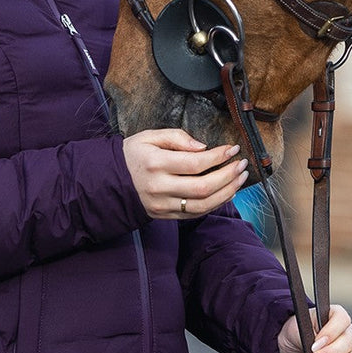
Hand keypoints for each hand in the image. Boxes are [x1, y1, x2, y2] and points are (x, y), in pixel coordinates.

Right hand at [122, 129, 246, 219]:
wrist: (109, 181)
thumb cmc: (132, 155)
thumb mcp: (149, 136)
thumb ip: (176, 137)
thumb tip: (202, 147)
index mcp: (155, 163)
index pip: (195, 163)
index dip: (218, 157)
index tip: (232, 149)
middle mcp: (159, 187)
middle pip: (203, 187)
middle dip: (228, 176)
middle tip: (242, 165)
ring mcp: (162, 204)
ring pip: (202, 205)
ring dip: (226, 192)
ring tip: (240, 179)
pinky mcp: (165, 215)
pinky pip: (195, 214)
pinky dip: (215, 205)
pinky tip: (226, 193)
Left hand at [277, 304, 351, 352]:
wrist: (289, 352)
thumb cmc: (295, 334)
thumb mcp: (297, 329)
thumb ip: (308, 335)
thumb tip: (317, 348)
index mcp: (334, 316)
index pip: (343, 319)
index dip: (331, 332)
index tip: (315, 344)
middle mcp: (345, 332)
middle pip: (349, 340)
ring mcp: (348, 352)